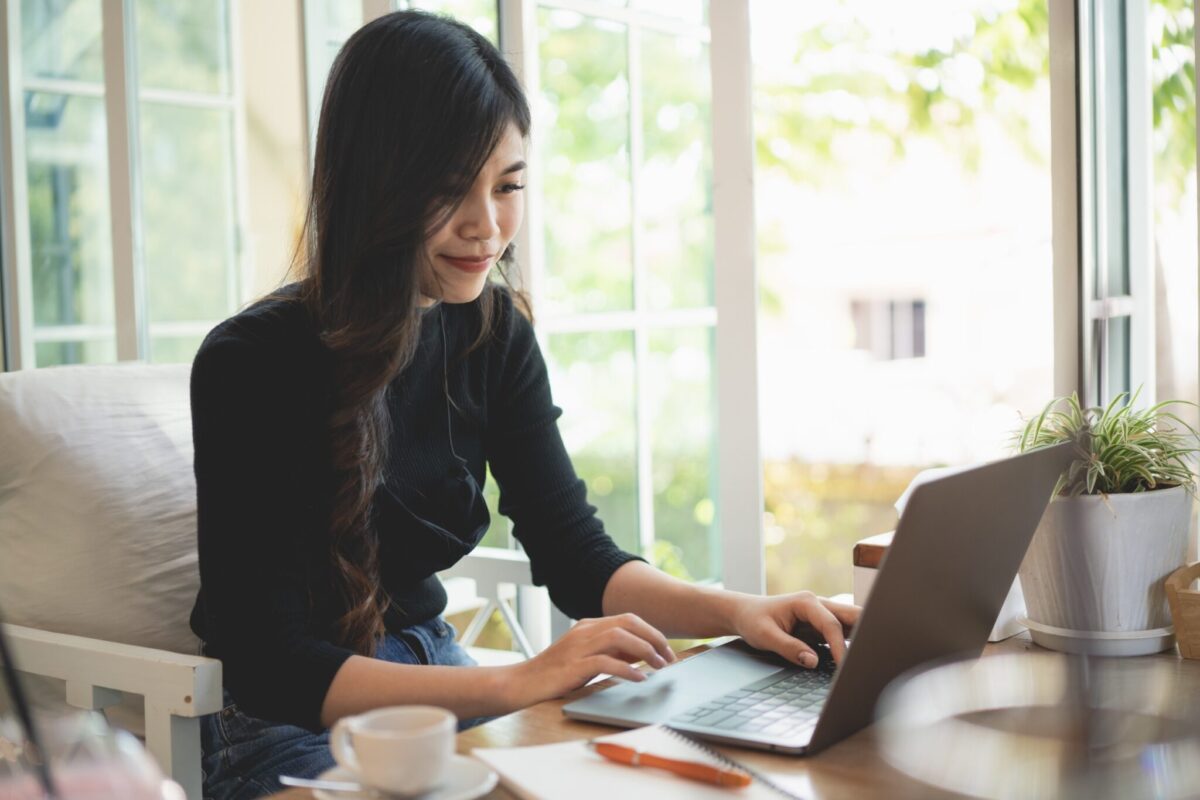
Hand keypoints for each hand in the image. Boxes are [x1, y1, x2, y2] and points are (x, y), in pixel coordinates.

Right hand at [504, 613, 676, 707]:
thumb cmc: (556, 673)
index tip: (668, 649)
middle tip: (670, 657)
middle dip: (655, 638)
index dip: (652, 632)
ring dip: (645, 650)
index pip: (629, 619)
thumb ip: (612, 653)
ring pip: (620, 637)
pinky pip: (606, 662)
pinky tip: (639, 679)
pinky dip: (627, 669)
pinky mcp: (573, 665)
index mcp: (589, 625)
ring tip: (659, 666)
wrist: (522, 683)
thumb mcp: (587, 658)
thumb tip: (643, 655)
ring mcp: (578, 646)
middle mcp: (585, 630)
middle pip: (629, 623)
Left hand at [728, 592, 858, 668]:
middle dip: (866, 633)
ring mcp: (822, 614)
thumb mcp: (765, 636)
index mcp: (806, 602)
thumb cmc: (753, 620)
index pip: (832, 624)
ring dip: (862, 638)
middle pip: (852, 616)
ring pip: (852, 624)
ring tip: (871, 659)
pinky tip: (858, 659)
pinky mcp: (822, 626)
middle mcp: (819, 605)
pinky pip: (843, 633)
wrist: (744, 613)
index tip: (844, 666)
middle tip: (876, 655)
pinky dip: (852, 644)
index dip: (840, 646)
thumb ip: (789, 648)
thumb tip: (813, 662)